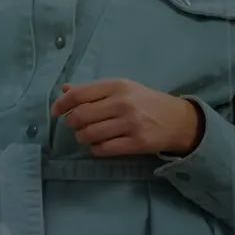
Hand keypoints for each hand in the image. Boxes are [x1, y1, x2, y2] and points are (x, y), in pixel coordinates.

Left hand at [50, 78, 202, 156]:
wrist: (178, 120)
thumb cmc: (144, 101)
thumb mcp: (121, 88)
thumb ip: (93, 90)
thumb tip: (65, 89)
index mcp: (117, 86)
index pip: (79, 94)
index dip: (61, 104)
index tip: (56, 112)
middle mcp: (122, 103)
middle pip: (81, 115)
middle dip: (71, 123)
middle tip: (74, 125)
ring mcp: (130, 124)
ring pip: (90, 134)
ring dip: (82, 137)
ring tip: (86, 135)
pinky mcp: (136, 143)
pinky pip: (103, 149)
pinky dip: (95, 149)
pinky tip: (99, 145)